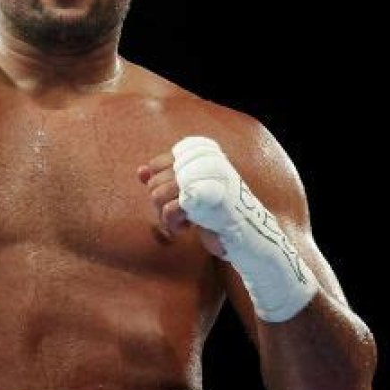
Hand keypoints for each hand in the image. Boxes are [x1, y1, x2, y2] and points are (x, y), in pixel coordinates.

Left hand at [140, 136, 316, 320]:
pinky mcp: (206, 198)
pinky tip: (187, 228)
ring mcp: (206, 178)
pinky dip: (173, 224)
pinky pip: (170, 209)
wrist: (250, 237)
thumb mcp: (187, 193)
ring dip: (166, 216)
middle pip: (155, 182)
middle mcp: (204, 160)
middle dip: (161, 204)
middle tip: (181, 216)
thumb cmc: (217, 215)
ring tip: (184, 223)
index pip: (157, 164)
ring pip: (158, 194)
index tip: (177, 200)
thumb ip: (164, 179)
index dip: (160, 186)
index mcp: (203, 152)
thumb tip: (140, 171)